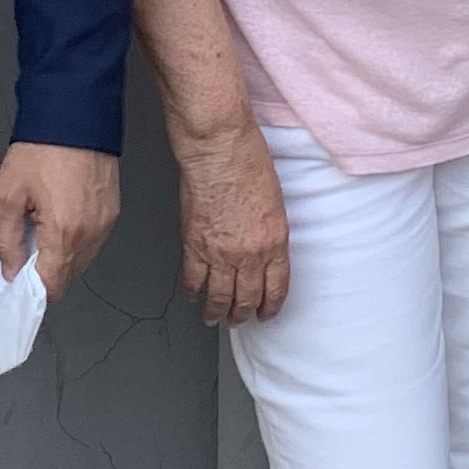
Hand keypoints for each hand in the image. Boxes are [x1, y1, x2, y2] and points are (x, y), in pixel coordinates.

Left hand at [0, 140, 123, 302]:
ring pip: (81, 260)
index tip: (16, 282)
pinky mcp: (113, 211)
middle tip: (24, 245)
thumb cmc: (42, 149)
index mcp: (65, 232)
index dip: (30, 290)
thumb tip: (12, 269)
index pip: (51, 286)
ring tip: (42, 225)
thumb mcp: (7, 194)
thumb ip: (7, 240)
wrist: (74, 115)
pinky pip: (92, 241)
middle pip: (67, 276)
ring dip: (60, 255)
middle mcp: (92, 233)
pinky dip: (75, 239)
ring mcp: (106, 223)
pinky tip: (59, 217)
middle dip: (44, 270)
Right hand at [172, 123, 291, 325]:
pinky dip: (193, 291)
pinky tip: (193, 295)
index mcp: (275, 241)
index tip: (266, 313)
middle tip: (240, 319)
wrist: (219, 149)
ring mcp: (220, 253)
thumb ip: (269, 230)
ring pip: (220, 296)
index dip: (270, 306)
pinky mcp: (194, 246)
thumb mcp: (275, 201)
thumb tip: (263, 247)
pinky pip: (193, 279)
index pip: (276, 287)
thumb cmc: (248, 161)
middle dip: (244, 313)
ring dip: (217, 311)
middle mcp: (249, 253)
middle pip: (247, 297)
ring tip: (215, 317)